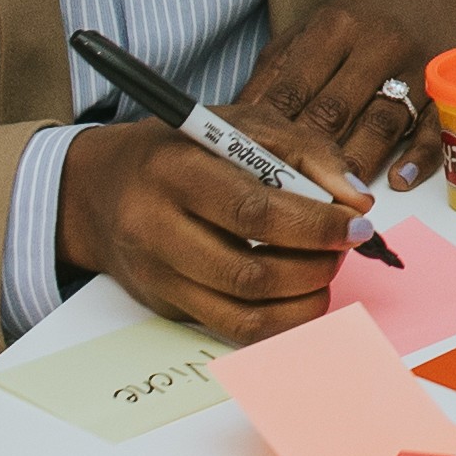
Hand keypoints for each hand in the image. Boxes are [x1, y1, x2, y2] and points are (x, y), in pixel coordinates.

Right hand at [58, 113, 355, 342]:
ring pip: (243, 313)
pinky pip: (232, 330)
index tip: (357, 226)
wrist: (98, 189)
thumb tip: (357, 202)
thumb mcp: (241, 125)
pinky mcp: (165, 306)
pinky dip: (281, 321)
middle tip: (344, 247)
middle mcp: (156, 229)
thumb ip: (305, 152)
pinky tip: (301, 295)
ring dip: (305, 299)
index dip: (315, 226)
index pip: (253, 212)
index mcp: (175, 171)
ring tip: (325, 268)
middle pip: (249, 273)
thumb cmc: (180, 149)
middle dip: (315, 266)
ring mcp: (158, 276)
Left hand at [242, 0, 455, 193]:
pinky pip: (433, 128)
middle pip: (334, 109)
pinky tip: (398, 180)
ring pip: (381, 123)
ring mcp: (417, 68)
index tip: (247, 166)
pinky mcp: (446, 90)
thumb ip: (276, 72)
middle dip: (305, 155)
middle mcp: (378, 44)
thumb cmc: (361, 19)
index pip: (294, 87)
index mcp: (336, 26)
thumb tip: (233, 122)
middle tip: (281, 195)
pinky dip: (417, 157)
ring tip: (331, 201)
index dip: (268, 130)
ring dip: (354, 163)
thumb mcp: (312, 28)